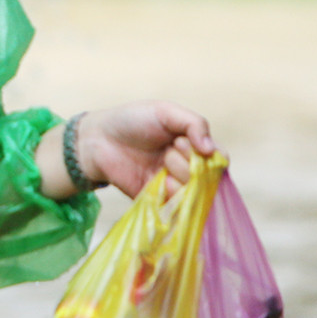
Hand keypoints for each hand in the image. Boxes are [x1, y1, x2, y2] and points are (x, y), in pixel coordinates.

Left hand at [76, 102, 216, 197]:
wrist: (97, 138)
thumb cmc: (131, 120)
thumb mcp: (166, 112)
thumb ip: (195, 124)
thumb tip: (212, 150)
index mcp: (193, 146)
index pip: (219, 159)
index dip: (211, 155)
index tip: (190, 144)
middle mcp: (186, 167)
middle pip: (208, 176)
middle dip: (190, 160)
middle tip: (170, 148)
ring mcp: (171, 184)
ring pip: (194, 191)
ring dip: (181, 174)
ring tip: (163, 161)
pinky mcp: (156, 199)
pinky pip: (176, 205)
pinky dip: (173, 193)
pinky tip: (162, 181)